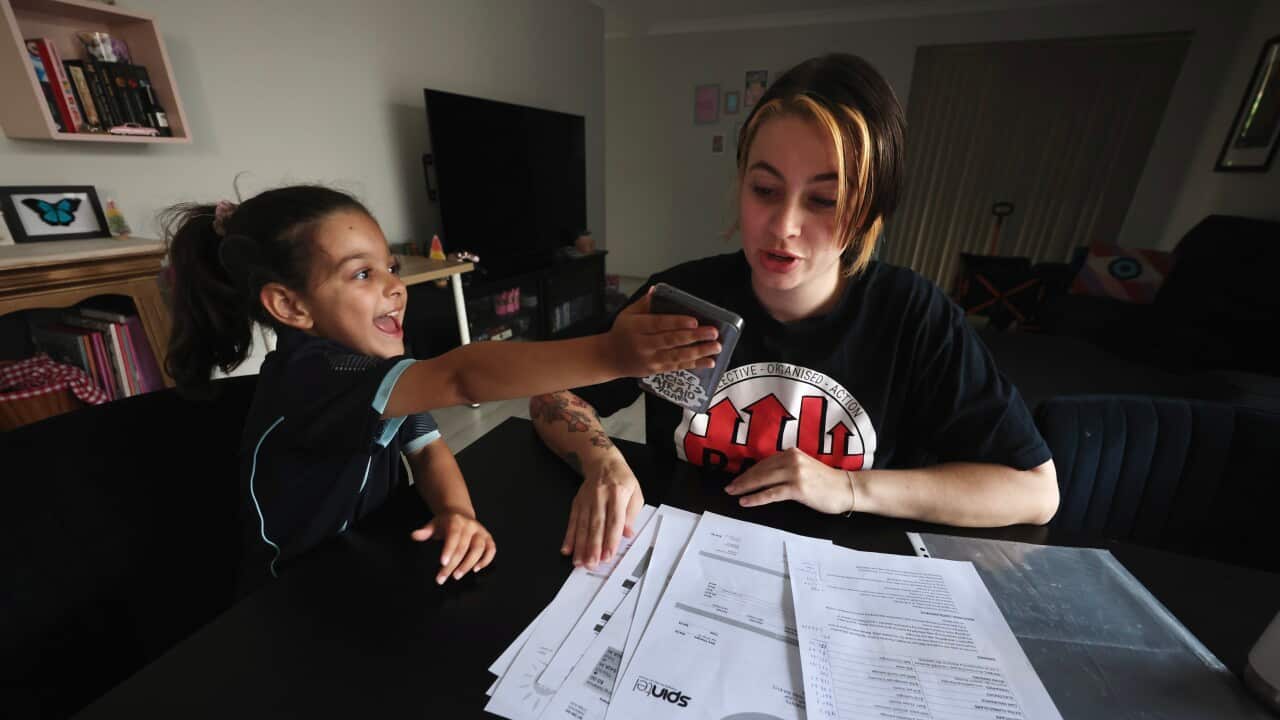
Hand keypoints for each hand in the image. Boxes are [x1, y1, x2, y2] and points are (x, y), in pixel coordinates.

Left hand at [411, 511, 496, 583]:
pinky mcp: (488, 538)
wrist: (460, 515)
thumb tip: (414, 535)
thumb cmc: (445, 524)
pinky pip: (491, 549)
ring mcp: (481, 532)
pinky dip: (486, 560)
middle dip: (454, 563)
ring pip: (479, 548)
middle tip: (444, 577)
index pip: (454, 536)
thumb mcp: (433, 525)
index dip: (449, 549)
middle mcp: (471, 526)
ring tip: (458, 575)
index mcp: (456, 521)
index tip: (442, 563)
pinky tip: (477, 569)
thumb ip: (424, 531)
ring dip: (469, 564)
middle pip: (464, 546)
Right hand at [562, 456, 643, 568]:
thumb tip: (627, 534)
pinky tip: (567, 549)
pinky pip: (572, 521)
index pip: (614, 520)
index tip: (608, 555)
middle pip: (596, 525)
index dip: (611, 539)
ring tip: (579, 562)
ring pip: (583, 525)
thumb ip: (632, 514)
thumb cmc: (622, 480)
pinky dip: (569, 536)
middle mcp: (600, 497)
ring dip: (580, 546)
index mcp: (618, 494)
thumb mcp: (635, 493)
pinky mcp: (577, 503)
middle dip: (593, 547)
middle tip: (591, 564)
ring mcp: (586, 500)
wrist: (602, 462)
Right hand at [606, 291, 720, 376]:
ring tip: (716, 347)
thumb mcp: (627, 314)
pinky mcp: (656, 370)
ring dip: (699, 352)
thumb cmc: (621, 332)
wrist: (609, 358)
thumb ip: (644, 303)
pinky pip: (677, 367)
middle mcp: (643, 345)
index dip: (677, 323)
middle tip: (713, 332)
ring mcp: (650, 360)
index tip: (694, 321)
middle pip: (671, 340)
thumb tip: (657, 290)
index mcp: (636, 327)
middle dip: (694, 337)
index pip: (658, 324)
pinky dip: (694, 364)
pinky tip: (709, 361)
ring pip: (677, 356)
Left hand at [724, 448, 855, 514]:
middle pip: (761, 470)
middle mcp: (792, 459)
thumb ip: (787, 468)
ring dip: (745, 487)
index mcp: (792, 453)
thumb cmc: (827, 482)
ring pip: (763, 480)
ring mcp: (795, 473)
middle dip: (743, 479)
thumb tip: (767, 477)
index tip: (738, 479)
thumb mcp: (805, 468)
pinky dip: (756, 497)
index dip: (749, 472)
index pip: (764, 463)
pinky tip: (746, 501)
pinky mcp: (798, 488)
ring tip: (733, 494)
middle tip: (729, 488)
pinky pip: (772, 493)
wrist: (847, 489)